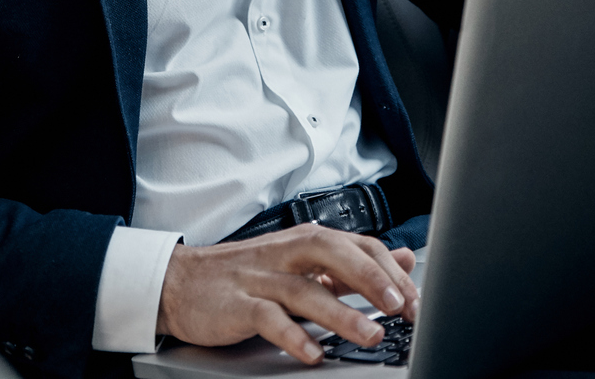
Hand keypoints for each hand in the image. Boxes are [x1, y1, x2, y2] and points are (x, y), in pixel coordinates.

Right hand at [157, 224, 418, 363]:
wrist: (180, 282)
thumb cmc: (244, 274)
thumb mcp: (301, 263)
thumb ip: (351, 265)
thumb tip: (404, 260)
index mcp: (305, 242)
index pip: (358, 246)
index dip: (389, 272)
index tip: (414, 301)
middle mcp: (286, 254)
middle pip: (335, 254)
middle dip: (371, 279)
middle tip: (401, 306)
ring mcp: (261, 278)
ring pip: (306, 290)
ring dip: (342, 314)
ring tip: (370, 335)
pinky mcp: (238, 303)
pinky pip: (268, 318)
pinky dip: (293, 336)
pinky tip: (313, 352)